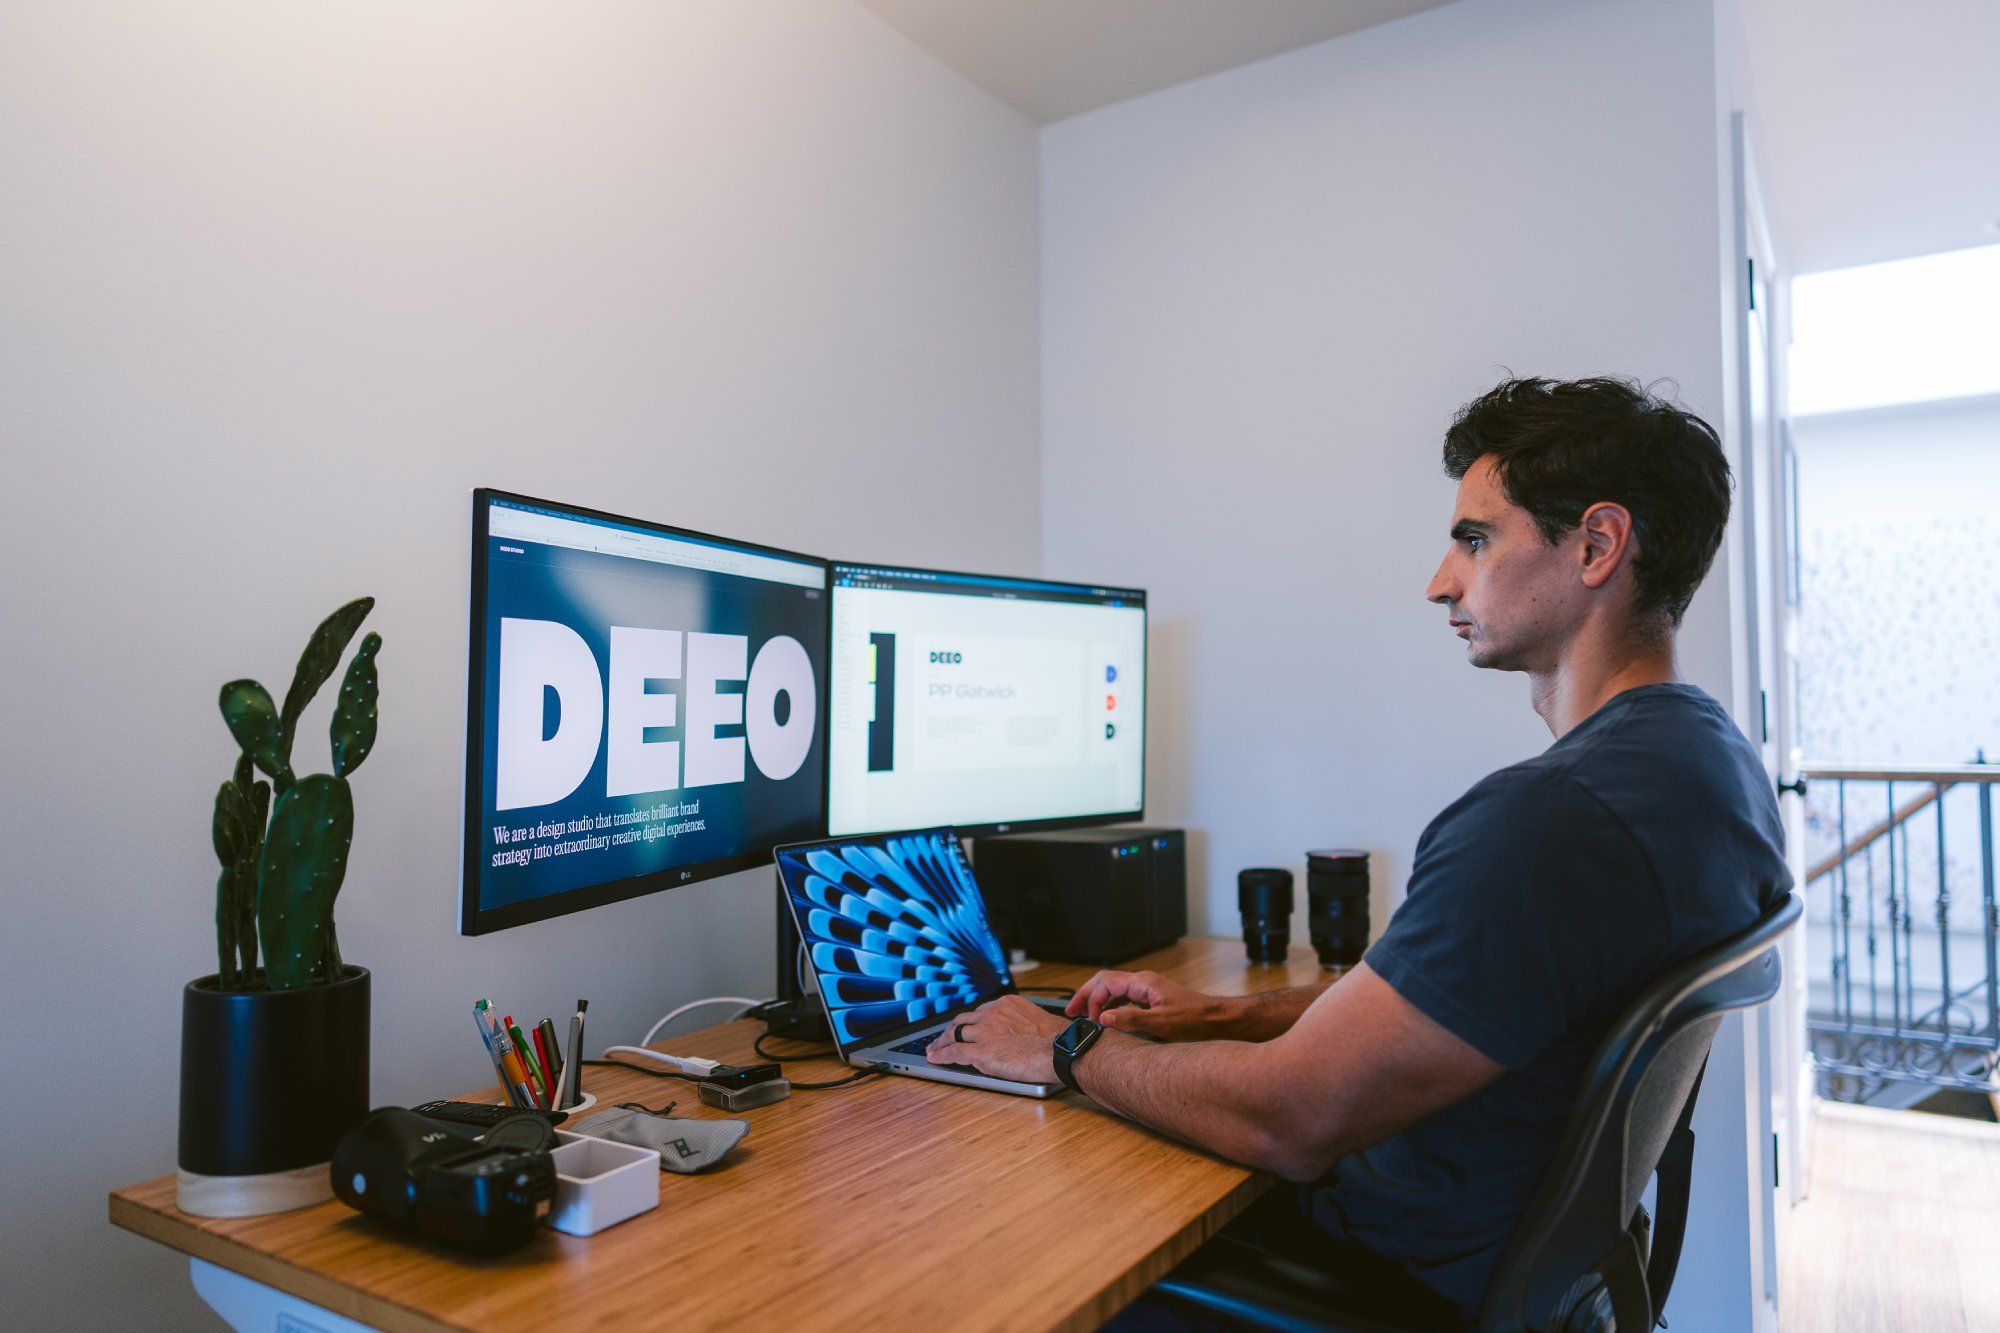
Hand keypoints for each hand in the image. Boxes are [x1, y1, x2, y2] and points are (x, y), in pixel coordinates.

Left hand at [926, 994, 1068, 1083]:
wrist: (1060, 1050)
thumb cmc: (1057, 1040)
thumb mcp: (1037, 1019)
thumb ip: (1021, 1022)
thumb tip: (1019, 1033)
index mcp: (1006, 1004)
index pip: (979, 1012)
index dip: (968, 1022)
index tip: (964, 1027)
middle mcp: (992, 1013)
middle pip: (963, 1020)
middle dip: (950, 1030)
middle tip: (943, 1038)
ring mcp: (984, 1032)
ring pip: (954, 1034)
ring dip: (942, 1042)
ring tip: (934, 1049)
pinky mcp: (981, 1052)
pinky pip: (954, 1052)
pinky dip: (941, 1055)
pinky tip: (935, 1058)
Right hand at [1065, 969, 1227, 1040]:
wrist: (1218, 1020)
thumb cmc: (1195, 1021)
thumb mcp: (1162, 1024)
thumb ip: (1131, 1020)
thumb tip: (1104, 1018)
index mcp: (1144, 983)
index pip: (1106, 984)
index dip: (1092, 1001)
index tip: (1087, 1019)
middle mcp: (1144, 981)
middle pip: (1106, 981)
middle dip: (1086, 994)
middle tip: (1071, 1010)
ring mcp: (1148, 988)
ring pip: (1114, 987)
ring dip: (1097, 999)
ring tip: (1084, 1014)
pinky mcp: (1153, 997)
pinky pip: (1124, 995)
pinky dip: (1110, 1003)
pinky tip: (1108, 1017)